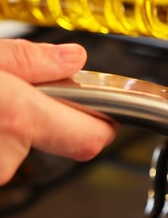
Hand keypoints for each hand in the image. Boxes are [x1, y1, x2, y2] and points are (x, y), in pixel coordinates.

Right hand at [0, 39, 115, 184]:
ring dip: (8, 130)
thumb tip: (71, 59)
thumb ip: (29, 60)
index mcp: (16, 118)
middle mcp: (3, 158)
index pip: (90, 139)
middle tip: (18, 95)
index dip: (104, 126)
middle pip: (49, 142)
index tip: (106, 113)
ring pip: (16, 150)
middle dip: (40, 119)